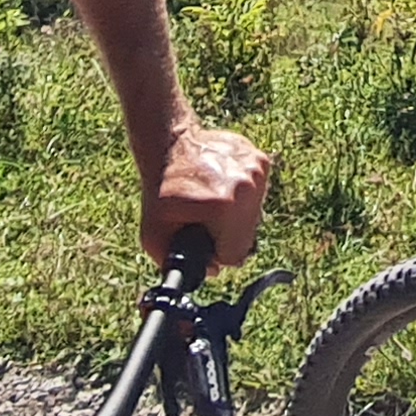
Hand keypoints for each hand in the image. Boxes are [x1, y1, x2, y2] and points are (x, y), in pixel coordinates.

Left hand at [144, 121, 269, 267]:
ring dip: (237, 214)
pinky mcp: (262, 160)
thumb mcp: (153, 235)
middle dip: (227, 234)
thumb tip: (212, 270)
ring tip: (213, 200)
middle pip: (248, 236)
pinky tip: (222, 184)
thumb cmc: (161, 191)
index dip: (216, 252)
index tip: (203, 236)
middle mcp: (247, 188)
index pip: (235, 255)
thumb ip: (175, 263)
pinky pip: (258, 195)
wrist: (169, 145)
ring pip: (255, 215)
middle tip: (206, 217)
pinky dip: (243, 195)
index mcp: (225, 208)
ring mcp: (257, 171)